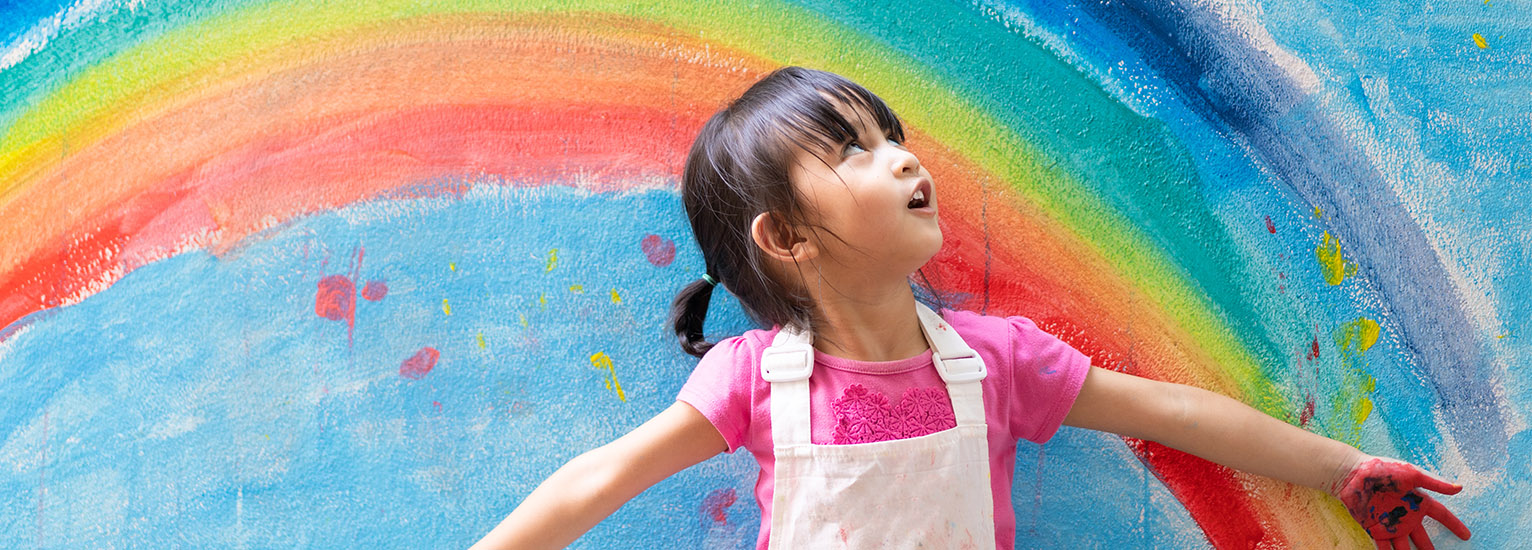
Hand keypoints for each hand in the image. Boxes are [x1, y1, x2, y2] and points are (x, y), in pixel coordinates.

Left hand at [1330, 457, 1470, 549]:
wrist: (1352, 474)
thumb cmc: (1382, 469)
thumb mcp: (1411, 474)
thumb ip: (1435, 483)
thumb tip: (1460, 488)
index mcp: (1418, 501)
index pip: (1442, 515)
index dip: (1454, 525)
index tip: (1466, 536)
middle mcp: (1406, 516)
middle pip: (1423, 538)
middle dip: (1429, 549)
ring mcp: (1391, 524)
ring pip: (1405, 547)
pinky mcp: (1375, 529)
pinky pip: (1384, 548)